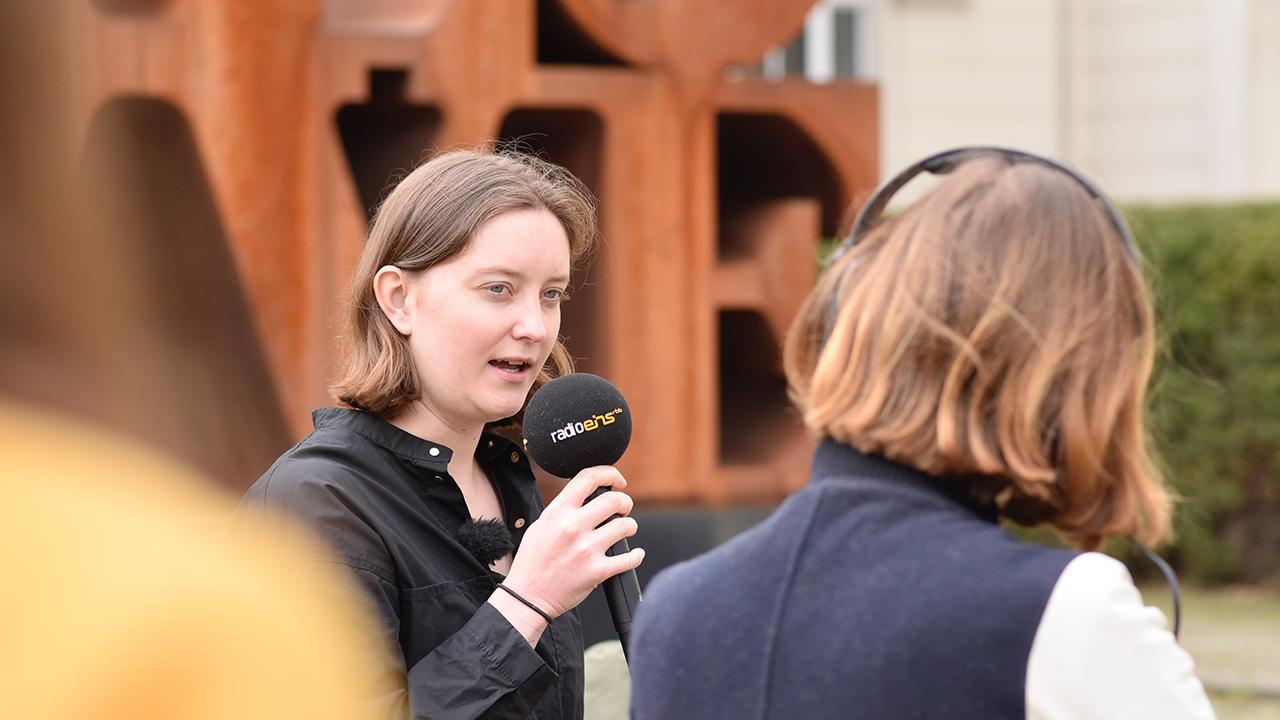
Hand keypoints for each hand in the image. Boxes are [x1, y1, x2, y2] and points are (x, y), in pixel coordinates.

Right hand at [502, 465, 644, 618]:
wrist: (527, 596)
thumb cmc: (533, 561)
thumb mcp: (541, 525)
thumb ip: (564, 509)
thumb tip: (588, 494)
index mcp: (558, 512)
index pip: (589, 477)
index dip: (610, 473)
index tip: (618, 481)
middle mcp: (572, 527)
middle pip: (614, 500)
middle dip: (625, 502)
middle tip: (624, 509)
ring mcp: (586, 549)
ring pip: (626, 526)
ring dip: (630, 527)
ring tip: (625, 531)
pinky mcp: (597, 571)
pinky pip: (629, 558)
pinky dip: (636, 555)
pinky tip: (634, 554)